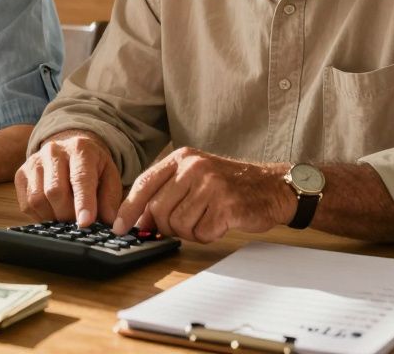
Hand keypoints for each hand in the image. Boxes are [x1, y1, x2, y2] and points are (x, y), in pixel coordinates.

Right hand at [15, 130, 122, 226]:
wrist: (70, 150)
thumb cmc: (92, 167)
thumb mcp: (109, 177)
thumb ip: (110, 199)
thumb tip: (109, 222)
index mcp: (80, 148)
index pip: (80, 178)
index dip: (83, 202)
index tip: (85, 222)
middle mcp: (53, 151)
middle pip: (55, 191)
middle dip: (67, 214)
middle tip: (78, 224)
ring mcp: (34, 162)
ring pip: (37, 199)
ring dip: (53, 217)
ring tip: (66, 218)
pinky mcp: (21, 174)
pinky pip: (26, 204)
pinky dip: (40, 216)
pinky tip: (52, 213)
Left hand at [111, 148, 292, 242]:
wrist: (273, 187)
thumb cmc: (231, 185)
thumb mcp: (195, 178)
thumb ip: (166, 194)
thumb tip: (138, 221)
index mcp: (182, 158)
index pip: (145, 184)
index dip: (129, 208)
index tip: (120, 227)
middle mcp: (194, 167)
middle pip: (158, 210)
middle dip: (168, 226)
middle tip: (186, 224)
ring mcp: (211, 185)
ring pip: (179, 225)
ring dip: (190, 232)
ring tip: (207, 219)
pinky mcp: (226, 205)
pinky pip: (201, 234)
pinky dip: (208, 235)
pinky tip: (220, 223)